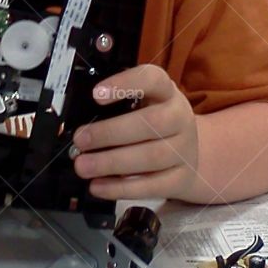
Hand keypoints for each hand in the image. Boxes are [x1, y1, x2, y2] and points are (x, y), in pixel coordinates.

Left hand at [70, 65, 198, 200]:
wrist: (187, 156)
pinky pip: (152, 186)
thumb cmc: (154, 127)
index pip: (153, 79)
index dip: (125, 84)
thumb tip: (80, 125)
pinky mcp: (181, 178)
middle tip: (81, 139)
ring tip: (83, 166)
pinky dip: (121, 188)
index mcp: (166, 93)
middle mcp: (180, 118)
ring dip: (112, 162)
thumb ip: (116, 109)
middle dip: (110, 132)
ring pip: (152, 157)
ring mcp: (184, 150)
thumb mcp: (142, 106)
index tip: (96, 94)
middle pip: (152, 122)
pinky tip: (98, 186)